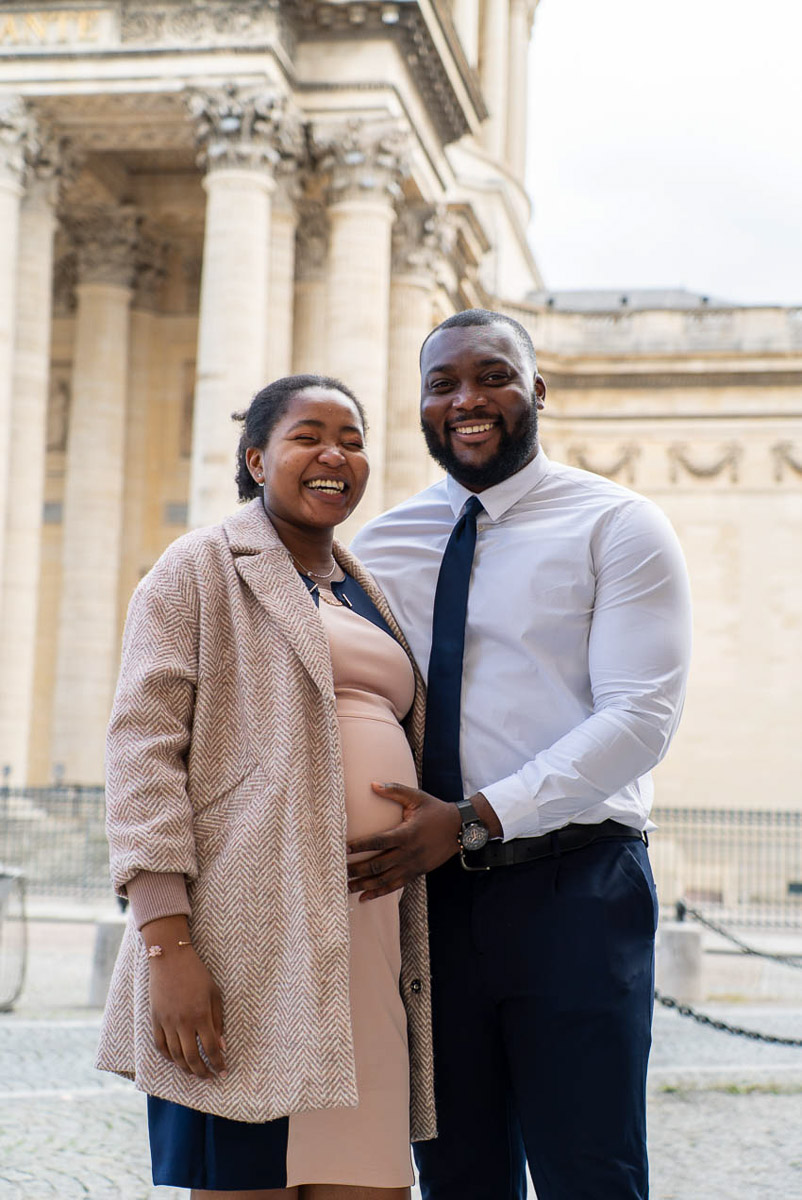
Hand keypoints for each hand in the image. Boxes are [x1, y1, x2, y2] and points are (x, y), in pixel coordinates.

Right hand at [144, 919, 225, 1079]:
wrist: (169, 958)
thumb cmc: (197, 973)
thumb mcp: (214, 994)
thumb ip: (217, 1021)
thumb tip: (221, 1046)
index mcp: (200, 1015)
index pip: (211, 1049)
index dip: (218, 1064)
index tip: (223, 1072)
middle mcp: (183, 1022)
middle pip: (192, 1058)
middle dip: (203, 1072)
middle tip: (210, 1077)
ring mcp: (166, 1022)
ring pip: (175, 1056)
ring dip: (186, 1069)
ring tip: (196, 1073)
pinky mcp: (155, 1019)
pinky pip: (160, 1046)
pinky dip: (168, 1058)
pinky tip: (176, 1061)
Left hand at [346, 782, 461, 900]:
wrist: (459, 829)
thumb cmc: (435, 810)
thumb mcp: (416, 797)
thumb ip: (394, 791)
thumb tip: (372, 784)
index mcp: (407, 834)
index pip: (379, 841)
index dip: (361, 845)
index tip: (344, 848)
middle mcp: (409, 852)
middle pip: (378, 865)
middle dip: (357, 870)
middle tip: (338, 871)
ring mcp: (412, 865)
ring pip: (384, 879)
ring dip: (364, 885)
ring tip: (345, 887)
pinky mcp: (416, 873)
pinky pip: (395, 886)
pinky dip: (378, 892)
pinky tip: (364, 897)